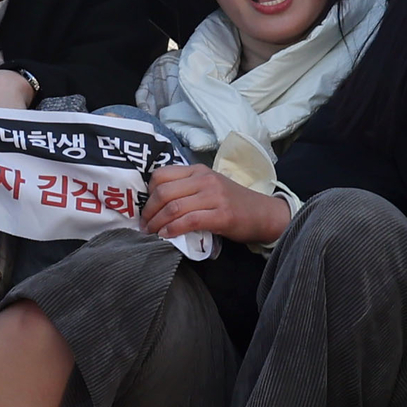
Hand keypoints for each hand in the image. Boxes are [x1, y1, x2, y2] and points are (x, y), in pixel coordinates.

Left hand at [146, 162, 290, 246]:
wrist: (263, 213)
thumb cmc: (233, 203)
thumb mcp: (208, 187)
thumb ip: (186, 189)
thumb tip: (156, 204)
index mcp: (197, 171)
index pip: (161, 175)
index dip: (147, 194)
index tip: (145, 209)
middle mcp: (204, 179)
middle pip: (163, 192)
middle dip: (148, 212)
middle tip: (144, 226)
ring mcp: (214, 196)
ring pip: (174, 207)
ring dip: (157, 223)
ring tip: (151, 234)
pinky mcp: (222, 215)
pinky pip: (189, 220)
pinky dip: (173, 230)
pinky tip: (166, 236)